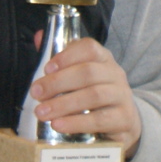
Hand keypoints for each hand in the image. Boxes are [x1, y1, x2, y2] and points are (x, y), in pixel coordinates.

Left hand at [30, 33, 141, 157]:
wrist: (123, 122)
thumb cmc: (92, 93)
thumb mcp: (77, 75)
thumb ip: (59, 58)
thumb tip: (38, 36)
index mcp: (103, 58)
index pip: (88, 48)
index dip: (66, 56)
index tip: (46, 68)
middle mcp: (115, 73)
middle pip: (87, 72)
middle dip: (58, 82)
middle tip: (36, 93)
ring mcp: (122, 96)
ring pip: (93, 96)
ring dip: (63, 104)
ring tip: (42, 112)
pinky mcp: (124, 119)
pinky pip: (99, 120)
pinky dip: (76, 123)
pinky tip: (58, 125)